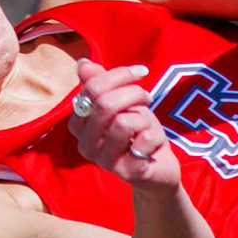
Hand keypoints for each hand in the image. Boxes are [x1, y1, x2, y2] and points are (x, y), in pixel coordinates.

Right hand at [67, 61, 183, 194]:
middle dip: (134, 94)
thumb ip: (100, 84)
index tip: (140, 72)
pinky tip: (152, 145)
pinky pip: (144, 140)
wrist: (158, 167)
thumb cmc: (137, 131)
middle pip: (105, 104)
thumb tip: (82, 63)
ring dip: (144, 118)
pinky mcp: (126, 173)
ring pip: (124, 123)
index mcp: (78, 125)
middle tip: (147, 97)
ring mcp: (104, 162)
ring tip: (146, 124)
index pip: (91, 90)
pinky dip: (155, 136)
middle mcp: (85, 145)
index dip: (119, 75)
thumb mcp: (121, 103)